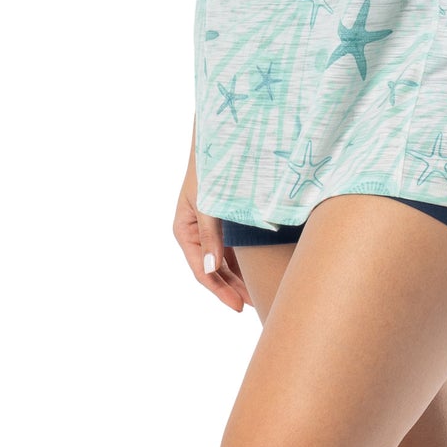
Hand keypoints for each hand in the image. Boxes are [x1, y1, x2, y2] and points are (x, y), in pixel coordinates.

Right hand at [173, 143, 249, 311]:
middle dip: (233, 289)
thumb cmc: (212, 168)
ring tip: (260, 295)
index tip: (239, 306)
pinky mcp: (226, 221)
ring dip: (241, 279)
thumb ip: (209, 235)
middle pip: (214, 271)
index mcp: (184, 230)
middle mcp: (196, 233)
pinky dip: (247, 262)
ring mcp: (211, 228)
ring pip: (226, 262)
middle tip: (255, 305)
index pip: (202, 271)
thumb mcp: (209, 203)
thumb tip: (210, 268)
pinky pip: (235, 249)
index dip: (220, 291)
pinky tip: (261, 272)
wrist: (225, 139)